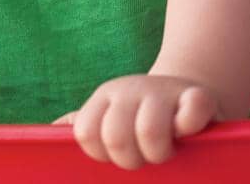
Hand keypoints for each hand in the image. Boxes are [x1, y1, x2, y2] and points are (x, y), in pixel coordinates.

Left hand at [54, 74, 219, 168]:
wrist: (187, 91)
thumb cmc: (142, 115)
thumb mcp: (110, 116)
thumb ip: (86, 124)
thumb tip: (51, 131)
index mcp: (104, 99)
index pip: (86, 133)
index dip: (101, 154)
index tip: (118, 154)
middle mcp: (129, 90)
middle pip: (115, 138)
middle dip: (131, 159)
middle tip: (145, 155)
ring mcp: (162, 91)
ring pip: (149, 132)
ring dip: (160, 152)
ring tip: (166, 149)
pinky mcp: (198, 95)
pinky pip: (191, 113)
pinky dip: (189, 126)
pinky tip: (188, 131)